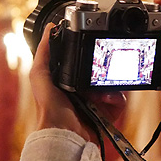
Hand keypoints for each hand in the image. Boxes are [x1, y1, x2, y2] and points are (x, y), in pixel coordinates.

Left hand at [30, 24, 125, 141]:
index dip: (91, 54)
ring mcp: (98, 101)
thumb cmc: (48, 107)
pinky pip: (121, 99)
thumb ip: (44, 51)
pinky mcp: (108, 113)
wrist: (63, 132)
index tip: (96, 46)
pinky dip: (116, 98)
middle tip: (103, 67)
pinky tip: (106, 99)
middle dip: (106, 68)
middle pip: (103, 70)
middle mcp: (84, 89)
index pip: (85, 61)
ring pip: (115, 83)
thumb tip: (49, 28)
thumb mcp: (39, 74)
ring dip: (110, 83)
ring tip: (101, 90)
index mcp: (69, 80)